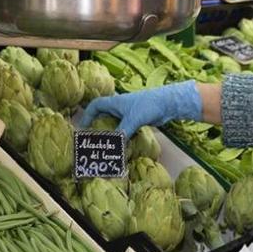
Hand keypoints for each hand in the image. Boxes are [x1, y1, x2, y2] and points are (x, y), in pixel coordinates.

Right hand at [80, 80, 202, 137]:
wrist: (168, 103)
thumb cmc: (149, 105)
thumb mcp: (134, 119)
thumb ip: (123, 133)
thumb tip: (115, 148)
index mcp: (115, 102)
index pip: (96, 105)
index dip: (88, 115)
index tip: (84, 127)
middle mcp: (120, 107)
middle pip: (103, 116)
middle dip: (98, 127)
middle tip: (94, 140)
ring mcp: (129, 114)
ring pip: (115, 124)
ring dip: (111, 134)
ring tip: (106, 146)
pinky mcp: (137, 120)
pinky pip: (125, 129)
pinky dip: (122, 137)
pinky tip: (122, 146)